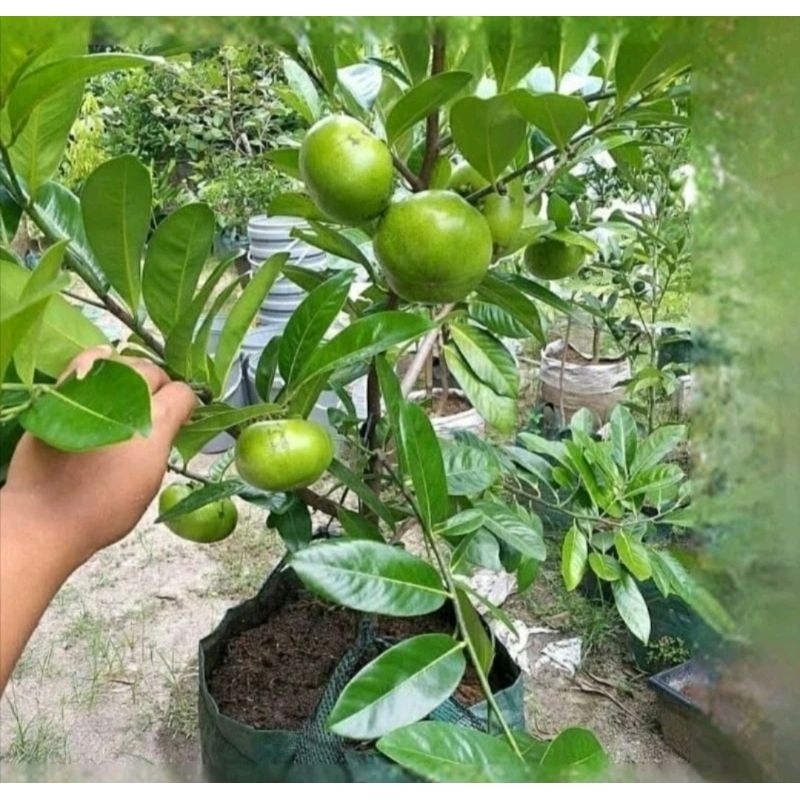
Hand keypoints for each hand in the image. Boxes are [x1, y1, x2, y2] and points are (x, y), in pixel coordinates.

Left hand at [2, 346, 195, 564]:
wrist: (48, 516)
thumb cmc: (106, 508)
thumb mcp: (152, 479)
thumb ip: (163, 442)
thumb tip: (168, 426)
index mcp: (155, 423)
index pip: (182, 393)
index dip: (185, 404)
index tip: (181, 417)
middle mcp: (128, 400)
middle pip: (153, 372)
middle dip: (160, 386)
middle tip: (154, 409)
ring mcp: (93, 392)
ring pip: (124, 362)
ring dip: (132, 374)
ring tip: (129, 394)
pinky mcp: (62, 393)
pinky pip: (85, 360)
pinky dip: (100, 360)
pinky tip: (106, 365)